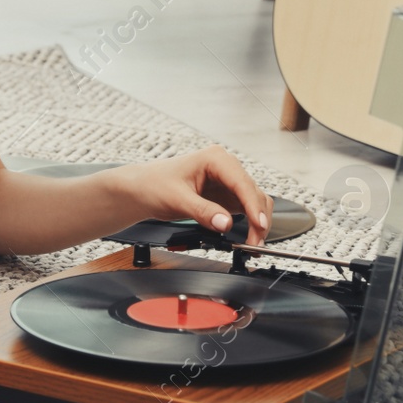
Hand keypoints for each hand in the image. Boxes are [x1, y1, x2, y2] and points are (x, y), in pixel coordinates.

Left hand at [112, 145, 272, 244]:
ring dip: (257, 222)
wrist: (143, 189)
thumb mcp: (177, 200)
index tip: (259, 224)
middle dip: (258, 218)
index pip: (242, 182)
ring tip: (252, 243)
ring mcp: (228, 181)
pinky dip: (250, 222)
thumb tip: (225, 223)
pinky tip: (248, 236)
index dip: (253, 205)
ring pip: (255, 201)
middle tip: (254, 242)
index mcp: (215, 159)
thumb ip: (203, 211)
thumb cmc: (155, 185)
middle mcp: (226, 167)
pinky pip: (246, 208)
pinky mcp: (226, 195)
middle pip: (253, 192)